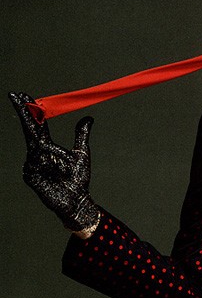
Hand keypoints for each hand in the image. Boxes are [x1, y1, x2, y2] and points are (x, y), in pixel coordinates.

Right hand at [9, 92, 99, 231]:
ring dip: (48, 153)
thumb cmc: (78, 180)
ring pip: (34, 149)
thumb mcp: (81, 154)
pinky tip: (53, 174)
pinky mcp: (30, 177)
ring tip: (62, 166)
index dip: (30, 110)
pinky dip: (45, 166)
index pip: (37, 125)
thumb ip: (81, 135)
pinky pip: (33, 166)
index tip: (23, 96)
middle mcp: (37, 154)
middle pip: (29, 131)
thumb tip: (88, 118)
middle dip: (24, 114)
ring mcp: (32, 165)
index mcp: (47, 147)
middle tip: (17, 97)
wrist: (77, 201)